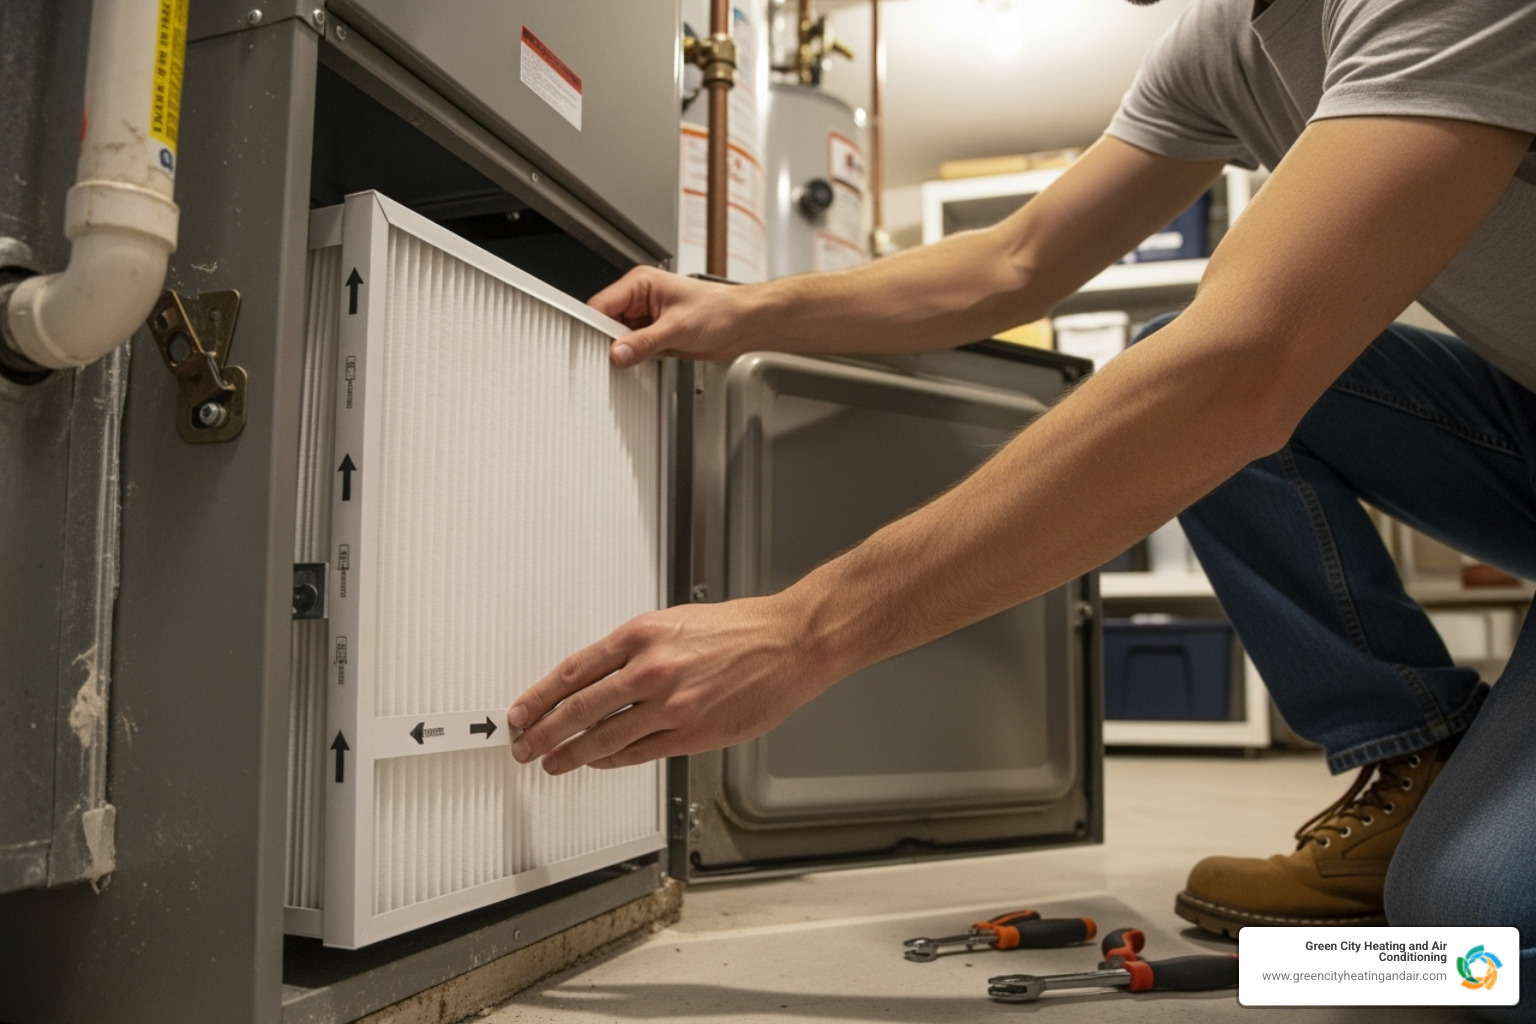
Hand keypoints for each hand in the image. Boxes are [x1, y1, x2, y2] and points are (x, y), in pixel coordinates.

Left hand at [506, 595, 840, 773]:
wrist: (790, 644)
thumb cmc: (742, 629)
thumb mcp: (676, 622)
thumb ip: (636, 650)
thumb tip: (599, 677)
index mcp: (642, 635)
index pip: (573, 672)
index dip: (539, 696)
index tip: (521, 710)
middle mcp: (650, 670)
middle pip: (578, 709)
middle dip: (542, 731)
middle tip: (523, 744)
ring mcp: (670, 706)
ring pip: (602, 737)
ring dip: (569, 753)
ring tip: (551, 762)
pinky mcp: (691, 734)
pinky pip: (637, 753)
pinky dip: (610, 760)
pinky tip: (596, 762)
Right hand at [588, 266, 759, 367]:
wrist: (745, 323)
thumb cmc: (721, 309)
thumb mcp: (678, 327)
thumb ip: (644, 342)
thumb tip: (617, 353)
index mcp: (640, 283)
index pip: (602, 305)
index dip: (594, 327)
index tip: (592, 347)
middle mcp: (641, 299)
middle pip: (607, 324)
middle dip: (610, 343)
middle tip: (613, 360)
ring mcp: (648, 318)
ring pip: (621, 339)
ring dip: (625, 353)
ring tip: (636, 359)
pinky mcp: (656, 336)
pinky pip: (636, 349)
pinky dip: (636, 359)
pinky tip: (643, 364)